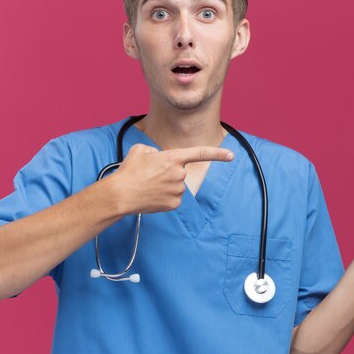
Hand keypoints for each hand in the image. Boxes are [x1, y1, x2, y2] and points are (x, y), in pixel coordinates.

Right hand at [108, 144, 233, 213]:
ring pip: (176, 185)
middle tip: (150, 176)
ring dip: (165, 185)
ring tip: (148, 186)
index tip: (231, 155)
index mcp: (173, 158)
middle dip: (168, 173)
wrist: (121, 194)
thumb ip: (155, 151)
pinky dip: (165, 197)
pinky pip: (174, 198)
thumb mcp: (140, 150)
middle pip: (179, 172)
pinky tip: (152, 196)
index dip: (218, 154)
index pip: (200, 153)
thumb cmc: (129, 171)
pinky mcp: (175, 204)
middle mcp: (179, 174)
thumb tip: (160, 158)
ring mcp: (178, 190)